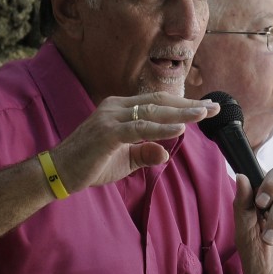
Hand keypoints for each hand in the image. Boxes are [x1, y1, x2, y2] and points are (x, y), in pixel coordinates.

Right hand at [52, 92, 219, 190]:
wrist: (57, 172)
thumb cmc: (90, 164)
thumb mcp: (124, 160)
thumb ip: (145, 154)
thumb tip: (166, 153)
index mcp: (120, 108)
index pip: (157, 102)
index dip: (183, 104)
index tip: (207, 108)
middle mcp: (116, 107)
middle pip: (159, 101)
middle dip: (188, 104)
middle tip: (215, 107)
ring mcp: (110, 118)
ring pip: (152, 111)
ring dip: (180, 113)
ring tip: (203, 114)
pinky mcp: (107, 133)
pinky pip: (139, 129)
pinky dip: (161, 128)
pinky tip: (179, 129)